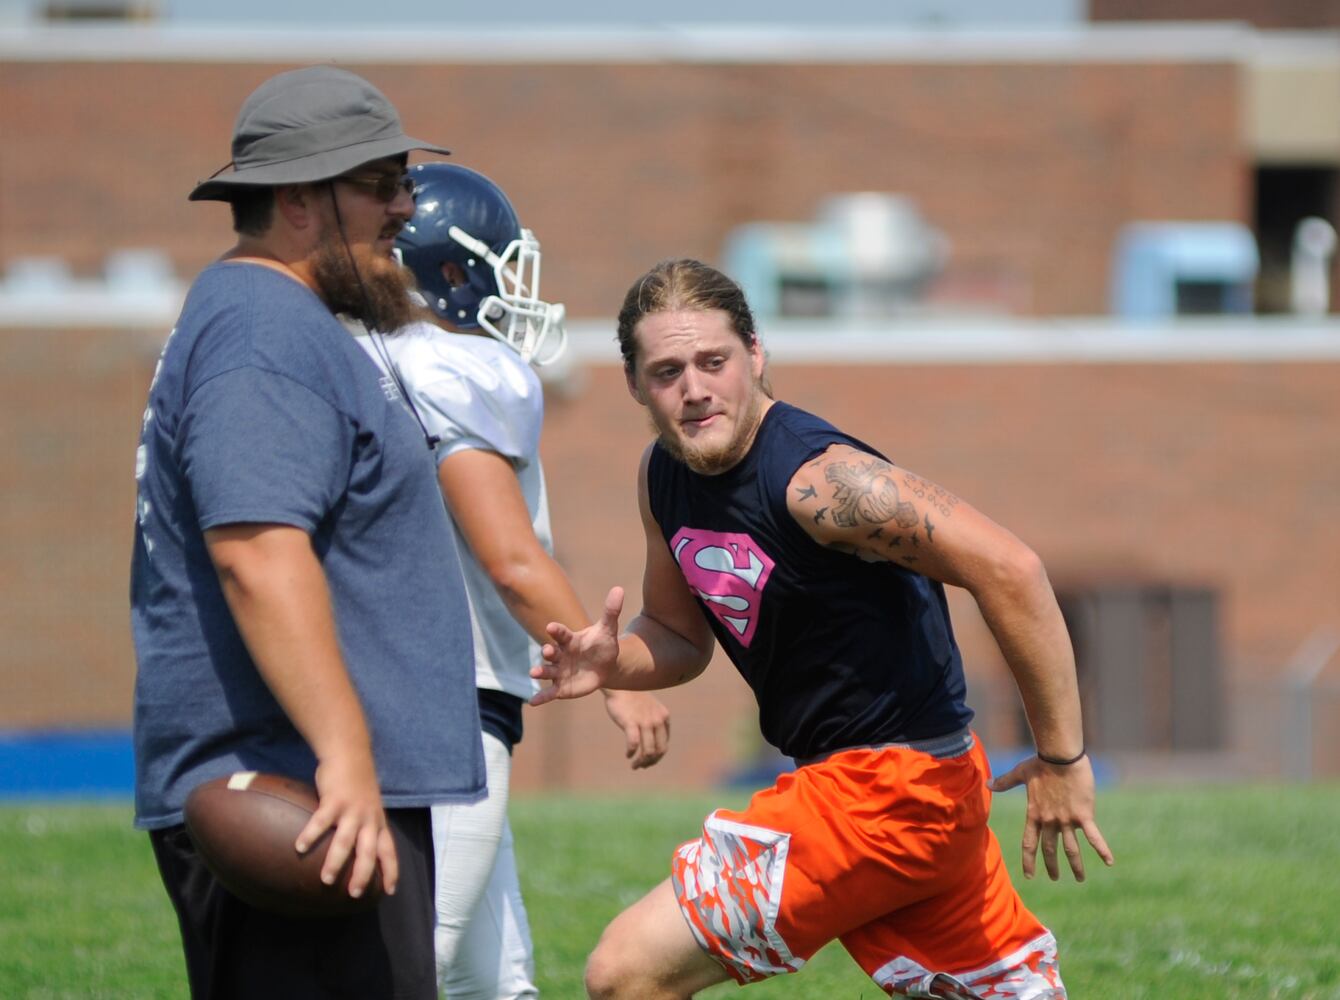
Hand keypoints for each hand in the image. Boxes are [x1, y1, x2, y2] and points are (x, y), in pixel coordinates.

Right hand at [294, 752, 397, 898]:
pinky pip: (321, 822)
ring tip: (325, 880)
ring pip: (346, 842)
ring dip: (336, 862)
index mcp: (377, 822)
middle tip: (354, 893)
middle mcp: (368, 819)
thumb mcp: (369, 806)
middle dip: (363, 875)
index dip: (391, 870)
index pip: (389, 851)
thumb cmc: (357, 783)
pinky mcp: (334, 801)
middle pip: (369, 852)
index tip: (390, 891)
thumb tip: (355, 849)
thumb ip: (364, 825)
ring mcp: (352, 810)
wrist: (350, 754)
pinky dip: (311, 836)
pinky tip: (299, 847)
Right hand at [531, 586, 623, 706]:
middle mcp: (560, 655)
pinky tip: (532, 702)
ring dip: (540, 672)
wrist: (605, 665)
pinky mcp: (561, 687)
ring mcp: (559, 671)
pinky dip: (541, 697)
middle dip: (548, 652)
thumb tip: (618, 589)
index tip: (551, 627)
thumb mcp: (608, 630)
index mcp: (569, 640)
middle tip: (547, 651)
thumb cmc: (602, 645)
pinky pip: (549, 693)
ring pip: (547, 671)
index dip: (557, 630)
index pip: (561, 633)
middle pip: (551, 652)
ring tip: (533, 674)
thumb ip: (610, 611)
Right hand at [602, 690, 670, 768]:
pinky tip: (628, 754)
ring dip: (641, 762)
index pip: (664, 744)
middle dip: (651, 762)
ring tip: (634, 765)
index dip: (657, 757)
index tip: (647, 761)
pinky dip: (631, 752)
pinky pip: (634, 744)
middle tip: (641, 766)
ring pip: (648, 751)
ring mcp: (645, 722)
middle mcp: (657, 720)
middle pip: (659, 750)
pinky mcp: (631, 722)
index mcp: (664, 717)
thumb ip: (653, 721)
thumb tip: (650, 741)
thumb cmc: (632, 696)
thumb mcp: (650, 708)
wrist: (620, 682)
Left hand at [988, 754, 1113, 881]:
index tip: (1029, 875)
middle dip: (1052, 866)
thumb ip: (1004, 782)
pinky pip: (1094, 837)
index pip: (1029, 843)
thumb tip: (988, 784)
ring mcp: (1066, 820)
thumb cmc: (1040, 763)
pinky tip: (1109, 862)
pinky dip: (1102, 850)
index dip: (1029, 860)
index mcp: (1034, 814)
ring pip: (1071, 849)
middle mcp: (1049, 821)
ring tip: (1079, 879)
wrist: (1060, 756)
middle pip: (1050, 849)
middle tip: (1054, 878)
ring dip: (1075, 865)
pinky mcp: (1083, 815)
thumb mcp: (1020, 773)